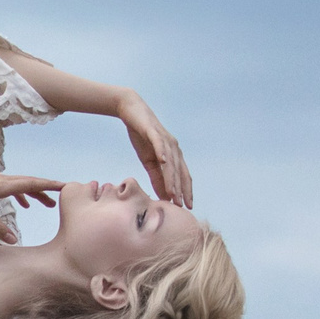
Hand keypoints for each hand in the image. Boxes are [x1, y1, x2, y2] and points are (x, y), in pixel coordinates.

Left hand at [0, 164, 63, 245]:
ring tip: (47, 205)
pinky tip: (24, 204)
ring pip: (21, 184)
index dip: (49, 185)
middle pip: (30, 182)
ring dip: (35, 193)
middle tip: (65, 195)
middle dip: (48, 189)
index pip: (31, 183)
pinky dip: (22, 193)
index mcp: (1, 186)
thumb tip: (13, 239)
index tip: (66, 186)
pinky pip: (12, 187)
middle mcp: (1, 180)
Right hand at [115, 90, 191, 205]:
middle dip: (182, 189)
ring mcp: (165, 140)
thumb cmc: (142, 136)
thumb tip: (163, 194)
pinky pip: (159, 144)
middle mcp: (174, 148)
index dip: (185, 191)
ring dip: (172, 178)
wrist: (132, 112)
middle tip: (182, 205)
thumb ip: (156, 177)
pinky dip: (163, 153)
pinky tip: (164, 162)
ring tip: (173, 193)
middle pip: (180, 171)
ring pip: (171, 162)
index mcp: (174, 155)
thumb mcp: (148, 161)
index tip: (186, 206)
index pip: (183, 176)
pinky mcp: (154, 132)